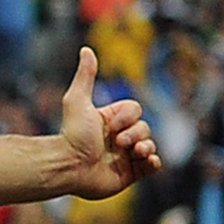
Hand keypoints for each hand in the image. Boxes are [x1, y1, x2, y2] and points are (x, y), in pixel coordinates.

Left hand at [58, 49, 162, 199]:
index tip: (112, 126)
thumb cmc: (72, 135)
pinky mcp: (130, 174)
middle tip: (119, 143)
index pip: (135, 110)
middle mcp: (119, 138)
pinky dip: (154, 162)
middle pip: (145, 127)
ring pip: (150, 146)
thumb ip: (85, 76)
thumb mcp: (77, 101)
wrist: (69, 167)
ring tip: (135, 152)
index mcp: (111, 121)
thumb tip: (86, 49)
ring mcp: (125, 157)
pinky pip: (152, 167)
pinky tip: (148, 161)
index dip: (128, 116)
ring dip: (146, 147)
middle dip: (136, 134)